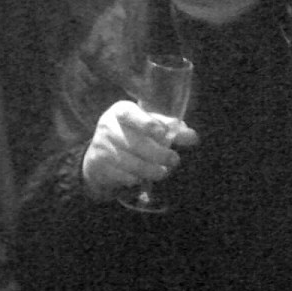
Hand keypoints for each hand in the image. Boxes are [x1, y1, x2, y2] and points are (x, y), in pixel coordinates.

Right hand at [81, 100, 197, 199]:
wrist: (100, 155)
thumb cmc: (133, 136)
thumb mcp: (150, 128)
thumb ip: (173, 130)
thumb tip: (193, 137)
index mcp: (121, 111)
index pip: (130, 114)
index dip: (146, 124)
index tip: (163, 133)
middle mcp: (107, 125)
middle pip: (134, 142)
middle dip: (158, 154)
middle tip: (175, 160)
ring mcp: (100, 145)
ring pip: (129, 162)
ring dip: (149, 170)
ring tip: (162, 172)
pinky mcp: (98, 165)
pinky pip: (121, 175)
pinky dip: (134, 179)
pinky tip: (140, 178)